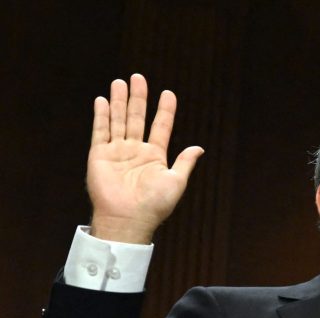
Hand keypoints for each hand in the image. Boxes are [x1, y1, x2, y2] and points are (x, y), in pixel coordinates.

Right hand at [86, 74, 203, 243]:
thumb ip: (185, 163)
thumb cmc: (155, 205)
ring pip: (118, 120)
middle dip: (138, 98)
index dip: (165, 110)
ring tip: (120, 82)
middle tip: (138, 77)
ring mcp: (117, 151)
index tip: (168, 93)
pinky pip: (100, 131)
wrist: (129, 218)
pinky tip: (102, 100)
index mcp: (155, 156)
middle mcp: (136, 150)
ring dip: (119, 101)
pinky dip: (101, 115)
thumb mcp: (176, 182)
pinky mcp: (99, 154)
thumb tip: (199, 148)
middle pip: (137, 118)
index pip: (161, 127)